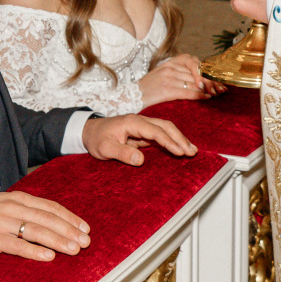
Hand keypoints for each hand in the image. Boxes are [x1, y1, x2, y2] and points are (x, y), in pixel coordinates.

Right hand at [0, 190, 90, 260]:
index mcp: (18, 198)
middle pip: (47, 219)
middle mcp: (13, 207)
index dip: (70, 218)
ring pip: (36, 231)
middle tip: (86, 242)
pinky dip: (34, 251)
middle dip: (69, 231)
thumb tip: (52, 220)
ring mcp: (2, 222)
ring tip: (73, 249)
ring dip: (58, 241)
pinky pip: (17, 245)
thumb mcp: (5, 203)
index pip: (50, 207)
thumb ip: (26, 210)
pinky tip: (48, 256)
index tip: (85, 229)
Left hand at [82, 112, 197, 166]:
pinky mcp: (142, 132)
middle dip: (180, 138)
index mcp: (132, 122)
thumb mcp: (105, 148)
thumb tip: (141, 160)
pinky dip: (172, 141)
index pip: (155, 131)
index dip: (169, 141)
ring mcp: (142, 126)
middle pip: (165, 126)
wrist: (88, 131)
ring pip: (165, 129)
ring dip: (179, 139)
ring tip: (191, 150)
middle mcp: (140, 121)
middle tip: (192, 152)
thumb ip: (122, 153)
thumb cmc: (96, 138)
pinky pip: (160, 135)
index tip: (180, 152)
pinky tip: (179, 148)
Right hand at [137, 53, 222, 107]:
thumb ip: (182, 74)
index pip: (195, 63)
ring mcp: (168, 78)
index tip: (218, 79)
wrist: (132, 96)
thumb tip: (203, 80)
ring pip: (194, 82)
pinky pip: (187, 92)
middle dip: (211, 81)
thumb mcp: (165, 74)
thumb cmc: (151, 88)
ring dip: (208, 89)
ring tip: (216, 94)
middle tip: (221, 89)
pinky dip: (199, 95)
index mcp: (171, 62)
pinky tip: (206, 98)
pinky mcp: (166, 90)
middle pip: (197, 73)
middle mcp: (170, 67)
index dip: (208, 71)